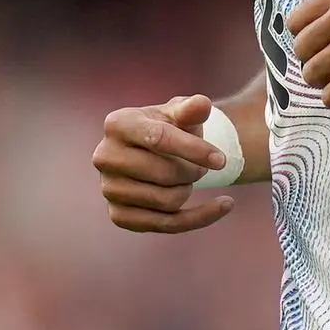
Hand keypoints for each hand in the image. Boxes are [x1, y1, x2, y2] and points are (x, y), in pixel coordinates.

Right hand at [93, 93, 234, 232]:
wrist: (156, 151)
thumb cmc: (172, 126)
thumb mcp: (181, 113)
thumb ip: (192, 108)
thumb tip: (202, 104)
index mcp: (118, 123)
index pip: (159, 139)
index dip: (194, 150)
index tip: (221, 160)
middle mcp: (105, 156)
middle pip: (164, 173)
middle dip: (194, 171)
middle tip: (201, 166)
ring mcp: (108, 188)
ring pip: (166, 201)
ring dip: (189, 190)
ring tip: (189, 177)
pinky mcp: (118, 215)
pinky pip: (166, 225)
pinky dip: (200, 217)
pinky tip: (224, 204)